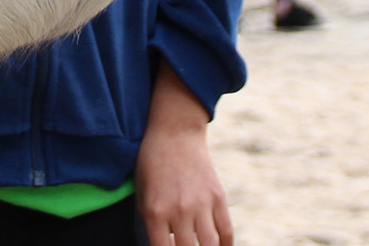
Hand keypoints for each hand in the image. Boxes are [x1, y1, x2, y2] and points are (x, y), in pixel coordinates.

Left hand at [135, 63, 233, 245]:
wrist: (175, 133)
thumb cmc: (152, 164)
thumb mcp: (143, 194)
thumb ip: (152, 224)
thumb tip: (165, 244)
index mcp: (155, 212)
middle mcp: (179, 211)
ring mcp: (201, 204)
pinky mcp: (218, 197)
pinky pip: (226, 231)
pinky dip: (226, 245)